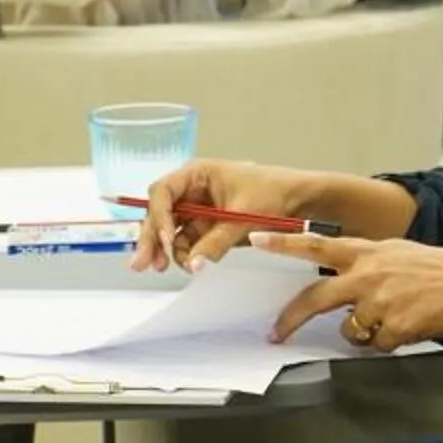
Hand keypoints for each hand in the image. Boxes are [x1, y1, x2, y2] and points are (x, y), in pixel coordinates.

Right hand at [128, 158, 327, 272]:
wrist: (301, 201)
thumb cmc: (274, 194)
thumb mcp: (244, 217)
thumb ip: (216, 242)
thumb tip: (193, 265)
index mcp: (197, 174)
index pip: (163, 192)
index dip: (159, 217)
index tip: (167, 240)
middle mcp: (192, 190)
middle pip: (160, 213)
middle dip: (152, 238)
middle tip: (142, 265)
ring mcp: (198, 209)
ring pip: (171, 231)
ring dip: (167, 250)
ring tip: (171, 269)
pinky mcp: (207, 227)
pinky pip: (188, 242)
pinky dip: (184, 255)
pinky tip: (189, 267)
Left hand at [244, 230, 442, 349]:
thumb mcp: (401, 255)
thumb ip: (369, 267)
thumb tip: (345, 289)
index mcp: (370, 252)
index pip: (317, 245)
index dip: (285, 243)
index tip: (255, 239)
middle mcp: (368, 274)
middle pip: (315, 298)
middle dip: (290, 318)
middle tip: (275, 333)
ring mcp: (379, 302)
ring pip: (348, 330)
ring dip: (363, 333)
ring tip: (395, 318)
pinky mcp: (392, 327)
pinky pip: (376, 345)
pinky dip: (389, 342)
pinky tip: (411, 327)